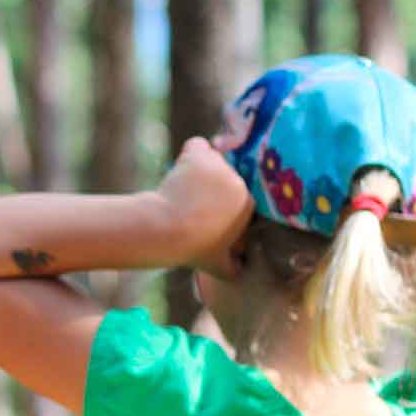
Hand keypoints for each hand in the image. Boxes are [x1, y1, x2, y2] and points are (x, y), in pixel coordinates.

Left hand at [154, 137, 253, 278]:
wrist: (167, 231)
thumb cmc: (192, 249)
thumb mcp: (219, 265)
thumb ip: (235, 267)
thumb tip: (240, 270)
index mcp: (248, 205)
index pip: (239, 192)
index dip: (221, 199)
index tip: (205, 209)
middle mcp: (239, 183)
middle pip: (226, 174)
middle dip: (211, 184)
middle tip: (190, 201)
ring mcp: (221, 168)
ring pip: (212, 158)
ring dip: (198, 169)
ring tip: (181, 188)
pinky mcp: (201, 157)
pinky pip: (198, 145)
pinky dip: (189, 152)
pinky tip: (178, 166)